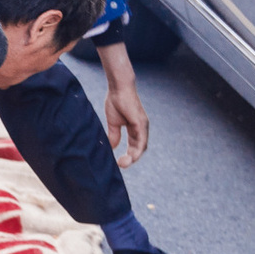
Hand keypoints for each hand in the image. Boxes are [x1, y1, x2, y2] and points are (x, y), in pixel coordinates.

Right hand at [96, 42, 148, 165]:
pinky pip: (141, 140)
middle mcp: (141, 128)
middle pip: (139, 148)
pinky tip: (132, 156)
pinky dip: (137, 149)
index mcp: (135, 128)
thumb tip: (112, 147)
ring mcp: (142, 125)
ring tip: (124, 164)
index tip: (119, 162)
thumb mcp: (113, 122)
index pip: (135, 145)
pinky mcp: (140, 122)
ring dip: (134, 157)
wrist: (118, 88)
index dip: (128, 155)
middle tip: (121, 165)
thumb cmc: (116, 101)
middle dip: (131, 158)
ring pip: (142, 146)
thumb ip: (114, 135)